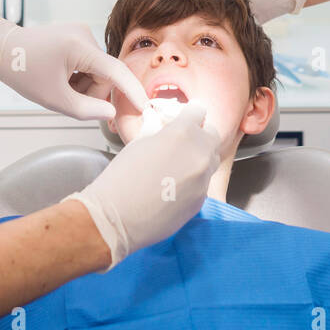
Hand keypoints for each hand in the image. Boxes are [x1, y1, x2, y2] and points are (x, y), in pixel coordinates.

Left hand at [0, 17, 148, 120]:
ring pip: (96, 71)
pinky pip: (88, 63)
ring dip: (83, 85)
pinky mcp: (76, 37)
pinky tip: (61, 78)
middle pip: (104, 75)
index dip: (132, 91)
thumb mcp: (53, 98)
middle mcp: (84, 35)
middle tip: (67, 100)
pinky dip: (78, 76)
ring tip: (59, 87)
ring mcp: (80, 34)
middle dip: (91, 92)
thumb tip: (110, 113)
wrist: (1, 49)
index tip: (145, 106)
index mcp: (79, 46)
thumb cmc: (22, 70)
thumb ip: (85, 110)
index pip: (115, 71)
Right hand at [64, 103, 223, 268]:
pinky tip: (175, 186)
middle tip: (182, 141)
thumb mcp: (137, 144)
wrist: (117, 217)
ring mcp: (203, 179)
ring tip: (177, 165)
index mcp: (183, 133)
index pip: (199, 111)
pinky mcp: (201, 200)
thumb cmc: (121, 178)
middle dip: (199, 135)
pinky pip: (204, 182)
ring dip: (199, 157)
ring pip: (211, 160)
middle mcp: (199, 154)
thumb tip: (155, 120)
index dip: (190, 113)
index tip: (186, 117)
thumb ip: (154, 128)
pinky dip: (195, 179)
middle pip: (212, 135)